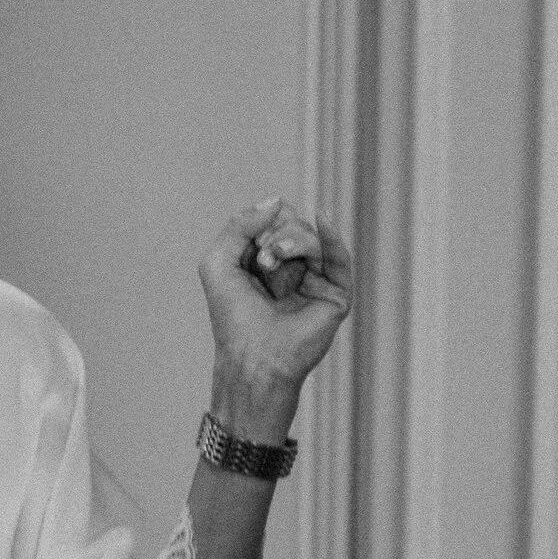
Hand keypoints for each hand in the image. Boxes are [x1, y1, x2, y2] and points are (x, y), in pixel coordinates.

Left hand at [199, 199, 353, 439]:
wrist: (253, 357)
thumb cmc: (232, 318)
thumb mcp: (218, 261)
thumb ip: (239, 225)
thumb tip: (276, 200)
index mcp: (264, 262)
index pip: (271, 221)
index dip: (260, 224)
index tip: (251, 247)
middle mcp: (291, 269)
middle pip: (293, 224)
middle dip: (275, 233)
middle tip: (262, 261)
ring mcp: (314, 280)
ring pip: (312, 238)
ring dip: (290, 241)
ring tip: (272, 263)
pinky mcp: (335, 294)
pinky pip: (339, 258)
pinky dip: (332, 236)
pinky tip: (323, 218)